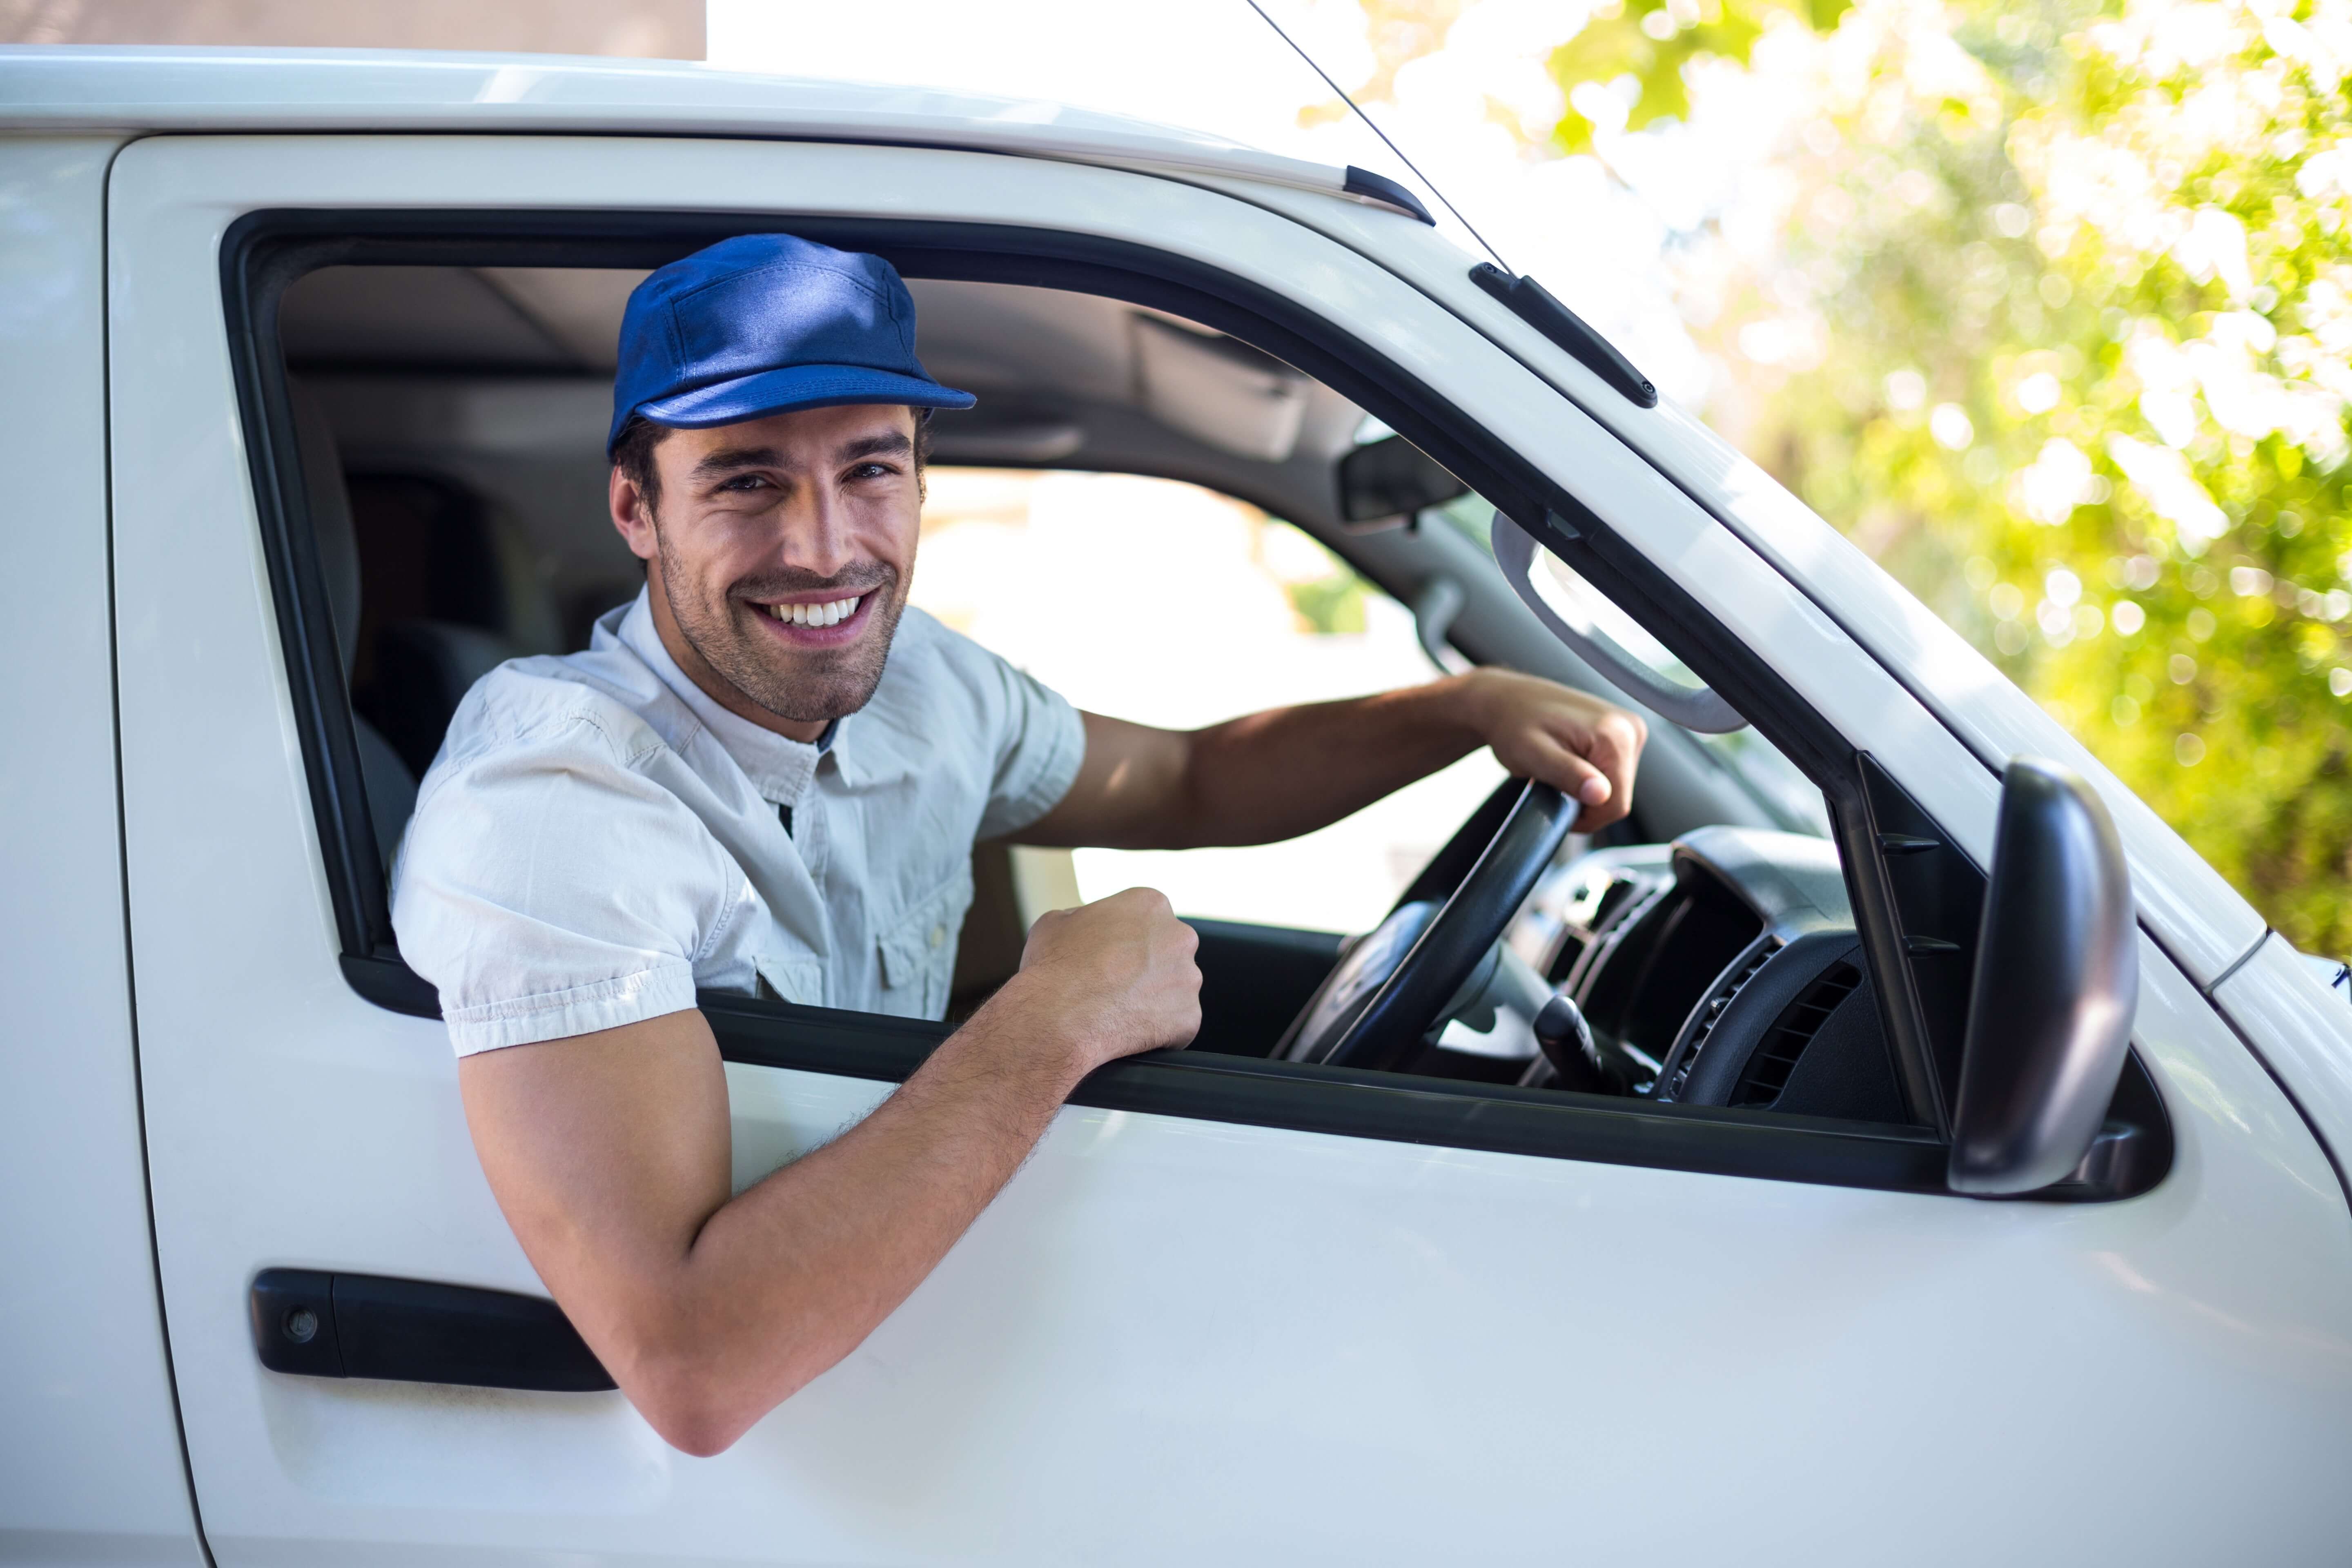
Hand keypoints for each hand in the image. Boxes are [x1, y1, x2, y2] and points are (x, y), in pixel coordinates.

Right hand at [999, 887, 1201, 1077]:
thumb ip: (1084, 917)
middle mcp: (1179, 936)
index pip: (1147, 921)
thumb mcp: (1056, 921)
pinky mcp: (1190, 1017)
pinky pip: (1178, 1026)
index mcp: (1150, 904)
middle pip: (1168, 953)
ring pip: (1175, 990)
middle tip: (1116, 985)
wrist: (1057, 1018)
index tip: (1111, 957)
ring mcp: (1189, 978)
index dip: (1126, 941)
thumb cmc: (1054, 967)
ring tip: (1119, 1011)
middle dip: (1147, 968)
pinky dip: (1159, 1033)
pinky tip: (1129, 1032)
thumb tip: (1088, 926)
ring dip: (1153, 1000)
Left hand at [1458, 669, 1647, 832]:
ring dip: (1586, 789)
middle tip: (1553, 783)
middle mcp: (1630, 728)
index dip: (1586, 818)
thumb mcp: (1533, 755)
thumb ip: (1569, 774)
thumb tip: (1602, 795)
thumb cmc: (1513, 725)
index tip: (1557, 805)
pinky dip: (1590, 777)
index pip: (1616, 804)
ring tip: (1558, 770)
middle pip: (1619, 796)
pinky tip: (1569, 763)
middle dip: (1585, 801)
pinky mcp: (1622, 733)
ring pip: (1616, 787)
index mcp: (1616, 734)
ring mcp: (1629, 729)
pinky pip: (1613, 772)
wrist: (1508, 700)